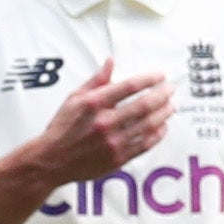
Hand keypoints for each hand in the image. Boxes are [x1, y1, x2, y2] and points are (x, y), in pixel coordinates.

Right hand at [0, 59, 175, 223]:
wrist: (52, 161)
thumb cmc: (62, 129)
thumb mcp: (74, 98)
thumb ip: (96, 81)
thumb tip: (111, 62)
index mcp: (94, 105)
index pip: (128, 87)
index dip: (148, 79)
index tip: (159, 76)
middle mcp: (105, 123)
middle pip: (143, 106)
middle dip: (162, 95)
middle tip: (170, 89)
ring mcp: (113, 142)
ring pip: (148, 125)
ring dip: (163, 114)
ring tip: (171, 106)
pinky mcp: (118, 158)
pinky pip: (144, 145)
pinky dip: (157, 134)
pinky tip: (163, 127)